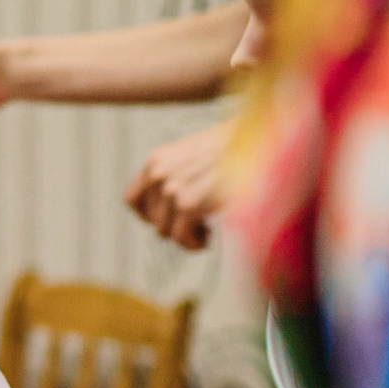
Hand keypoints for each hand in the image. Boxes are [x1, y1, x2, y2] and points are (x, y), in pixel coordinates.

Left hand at [124, 123, 232, 250]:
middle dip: (173, 226)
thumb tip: (163, 208)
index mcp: (156, 161)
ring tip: (206, 230)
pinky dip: (194, 244)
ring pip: (164, 232)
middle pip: (151, 220)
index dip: (147, 216)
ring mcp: (171, 189)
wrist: (257, 143)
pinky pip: (181, 238)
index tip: (166, 221)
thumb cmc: (232, 150)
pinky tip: (209, 238)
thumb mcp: (192, 155)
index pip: (131, 200)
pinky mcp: (188, 204)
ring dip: (185, 236)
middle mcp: (158, 174)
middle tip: (196, 226)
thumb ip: (173, 176)